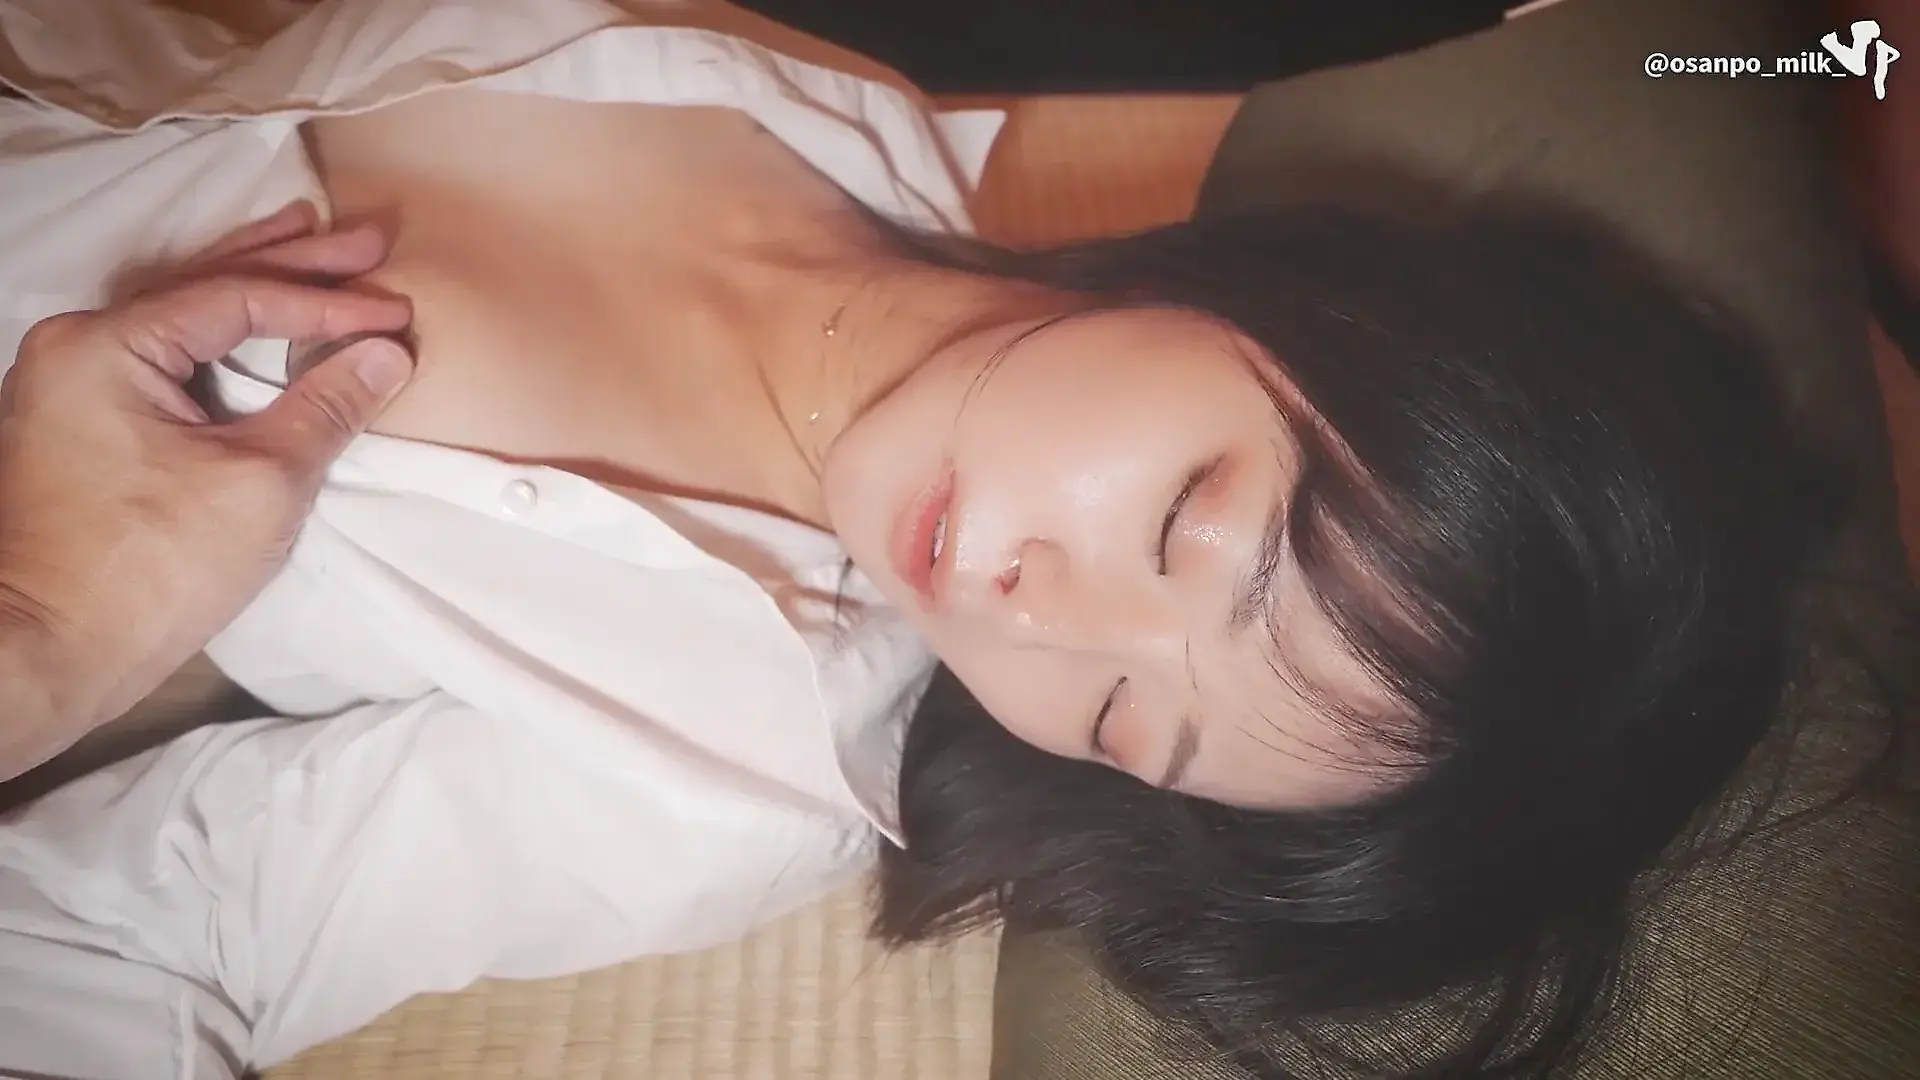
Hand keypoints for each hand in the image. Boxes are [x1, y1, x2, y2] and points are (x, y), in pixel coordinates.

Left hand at [0, 205, 414, 777]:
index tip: (396, 313)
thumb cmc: (145, 570)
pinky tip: (257, 323)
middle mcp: (77, 345)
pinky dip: (221, 331)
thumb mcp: (260, 483)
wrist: (45, 652)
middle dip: (295, 260)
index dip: (327, 301)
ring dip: (256, 283)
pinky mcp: (83, 424)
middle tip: (369, 237)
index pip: (240, 297)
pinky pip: (164, 352)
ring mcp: (71, 383)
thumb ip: (325, 407)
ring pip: (182, 311)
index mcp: (108, 344)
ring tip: (313, 243)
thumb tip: (385, 354)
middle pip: (205, 282)